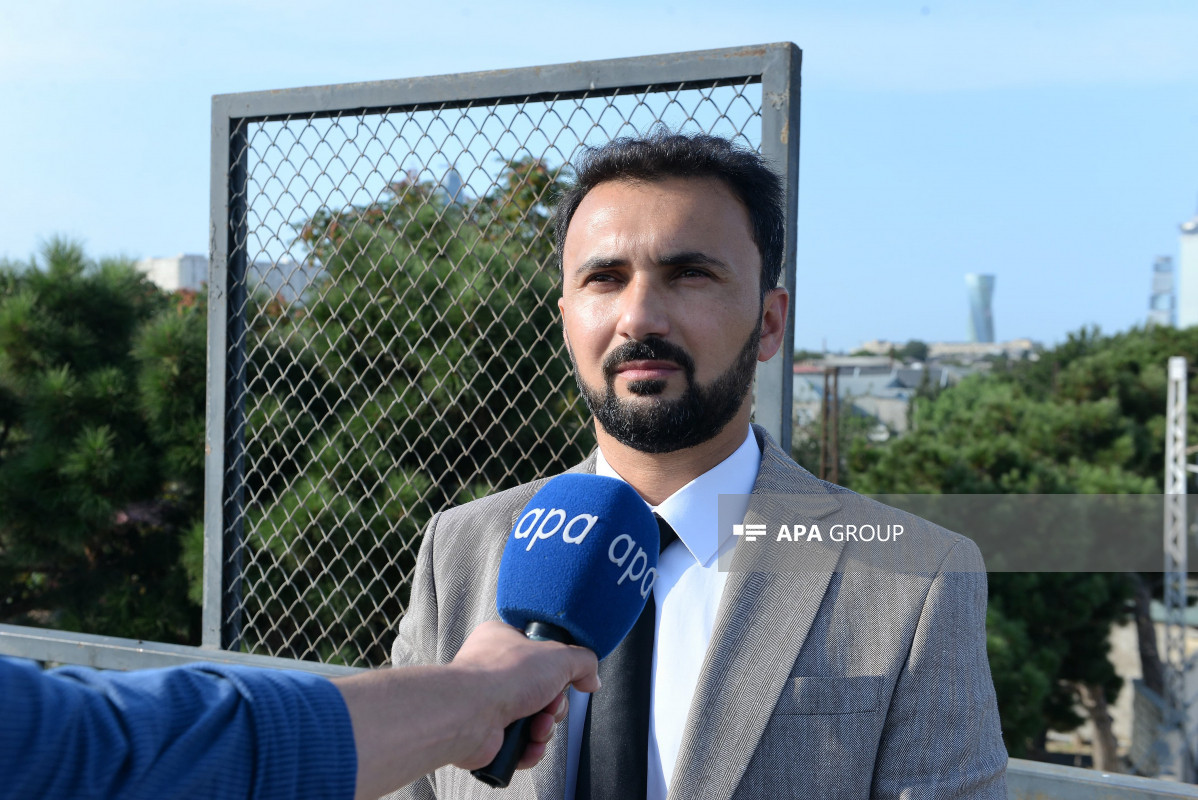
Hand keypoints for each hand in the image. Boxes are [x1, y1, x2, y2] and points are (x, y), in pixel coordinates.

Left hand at [449, 621, 599, 769]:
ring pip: (534, 720)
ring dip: (545, 728)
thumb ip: (583, 662)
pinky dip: (530, 748)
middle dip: (554, 706)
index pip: (540, 653)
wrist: (470, 713)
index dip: (558, 669)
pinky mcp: (489, 735)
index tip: (566, 676)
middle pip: (543, 692)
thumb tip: (591, 678)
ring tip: (537, 727)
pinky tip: (529, 744)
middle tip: (549, 705)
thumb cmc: (501, 675)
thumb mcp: (558, 655)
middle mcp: (493, 671)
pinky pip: (521, 745)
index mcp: (502, 641)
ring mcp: (490, 704)